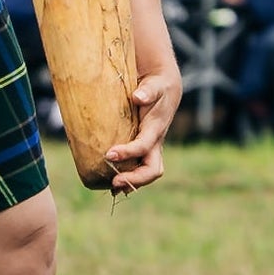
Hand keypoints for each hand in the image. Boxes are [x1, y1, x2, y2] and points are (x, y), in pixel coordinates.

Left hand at [106, 62, 181, 193]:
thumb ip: (147, 91)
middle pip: (152, 170)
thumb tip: (137, 97)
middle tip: (114, 181)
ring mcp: (150, 149)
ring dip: (131, 183)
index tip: (109, 154)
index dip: (128, 153)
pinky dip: (128, 178)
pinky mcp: (144, 150)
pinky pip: (139, 169)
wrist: (165, 90)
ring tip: (112, 188)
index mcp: (156, 130)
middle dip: (135, 179)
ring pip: (146, 173)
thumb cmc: (157, 88)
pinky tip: (112, 184)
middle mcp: (155, 144)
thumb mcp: (154, 86)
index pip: (143, 147)